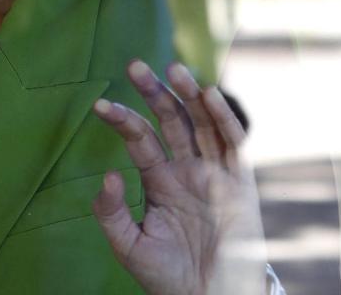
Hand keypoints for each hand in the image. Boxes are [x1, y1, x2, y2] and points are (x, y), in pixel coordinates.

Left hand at [92, 60, 266, 294]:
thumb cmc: (168, 276)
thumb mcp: (128, 244)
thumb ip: (111, 211)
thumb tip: (109, 175)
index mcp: (160, 179)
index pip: (140, 137)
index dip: (122, 119)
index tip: (99, 106)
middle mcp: (187, 169)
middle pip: (171, 120)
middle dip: (154, 92)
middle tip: (134, 66)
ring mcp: (215, 174)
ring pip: (202, 124)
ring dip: (190, 95)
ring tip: (173, 69)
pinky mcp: (241, 185)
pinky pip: (234, 145)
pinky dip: (224, 118)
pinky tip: (209, 95)